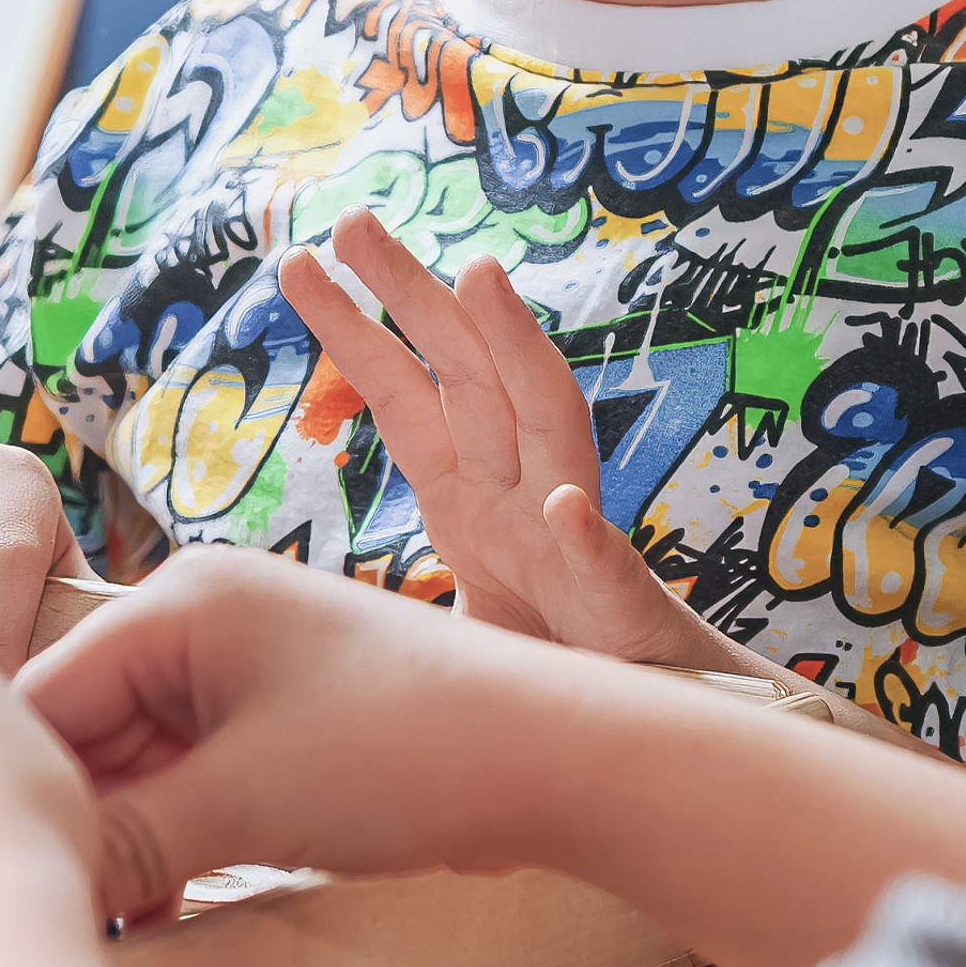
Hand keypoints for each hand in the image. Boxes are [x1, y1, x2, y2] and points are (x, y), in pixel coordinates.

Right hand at [20, 544, 568, 921]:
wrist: (552, 751)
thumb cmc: (403, 748)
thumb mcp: (247, 800)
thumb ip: (131, 838)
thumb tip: (46, 880)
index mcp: (180, 600)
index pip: (52, 688)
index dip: (26, 783)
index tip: (8, 870)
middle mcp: (202, 613)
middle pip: (92, 721)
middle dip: (83, 813)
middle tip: (69, 907)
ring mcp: (244, 660)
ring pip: (142, 751)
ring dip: (132, 831)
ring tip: (122, 917)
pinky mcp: (279, 706)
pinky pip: (195, 763)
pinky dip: (180, 825)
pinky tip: (168, 896)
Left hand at [279, 208, 703, 664]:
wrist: (665, 747)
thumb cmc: (559, 673)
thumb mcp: (456, 627)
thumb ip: (400, 601)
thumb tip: (313, 607)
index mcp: (473, 499)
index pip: (405, 396)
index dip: (354, 329)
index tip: (300, 263)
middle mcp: (523, 496)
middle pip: (465, 375)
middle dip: (411, 293)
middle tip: (352, 219)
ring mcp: (575, 547)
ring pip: (550, 428)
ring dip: (518, 351)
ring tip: (480, 277)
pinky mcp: (626, 617)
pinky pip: (609, 573)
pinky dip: (588, 538)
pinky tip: (563, 505)